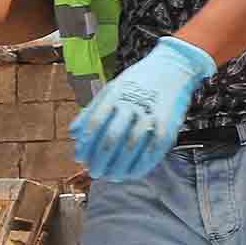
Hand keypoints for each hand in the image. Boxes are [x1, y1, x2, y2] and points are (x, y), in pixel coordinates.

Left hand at [71, 38, 215, 178]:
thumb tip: (73, 133)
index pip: (95, 124)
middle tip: (94, 173)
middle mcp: (131, 105)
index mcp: (114, 96)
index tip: (81, 159)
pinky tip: (133, 174)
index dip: (86, 144)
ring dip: (120, 166)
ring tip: (111, 176)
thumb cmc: (137, 81)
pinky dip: (142, 165)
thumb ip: (92, 110)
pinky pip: (154, 150)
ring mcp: (151, 115)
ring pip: (132, 147)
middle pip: (111, 138)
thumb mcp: (111, 89)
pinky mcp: (169, 125)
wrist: (172, 68)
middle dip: (101, 160)